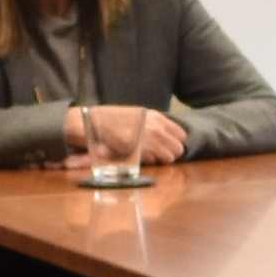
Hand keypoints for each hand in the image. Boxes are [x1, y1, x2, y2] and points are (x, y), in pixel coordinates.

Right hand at [61, 105, 186, 169]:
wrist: (94, 122)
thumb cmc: (114, 120)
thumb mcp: (138, 115)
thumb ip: (154, 125)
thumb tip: (169, 137)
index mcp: (156, 117)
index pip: (181, 134)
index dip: (175, 142)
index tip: (168, 146)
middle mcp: (156, 127)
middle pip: (179, 148)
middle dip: (171, 153)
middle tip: (160, 155)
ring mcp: (148, 139)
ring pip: (169, 156)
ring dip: (161, 158)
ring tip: (149, 156)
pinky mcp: (139, 150)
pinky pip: (153, 160)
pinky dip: (149, 161)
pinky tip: (140, 157)